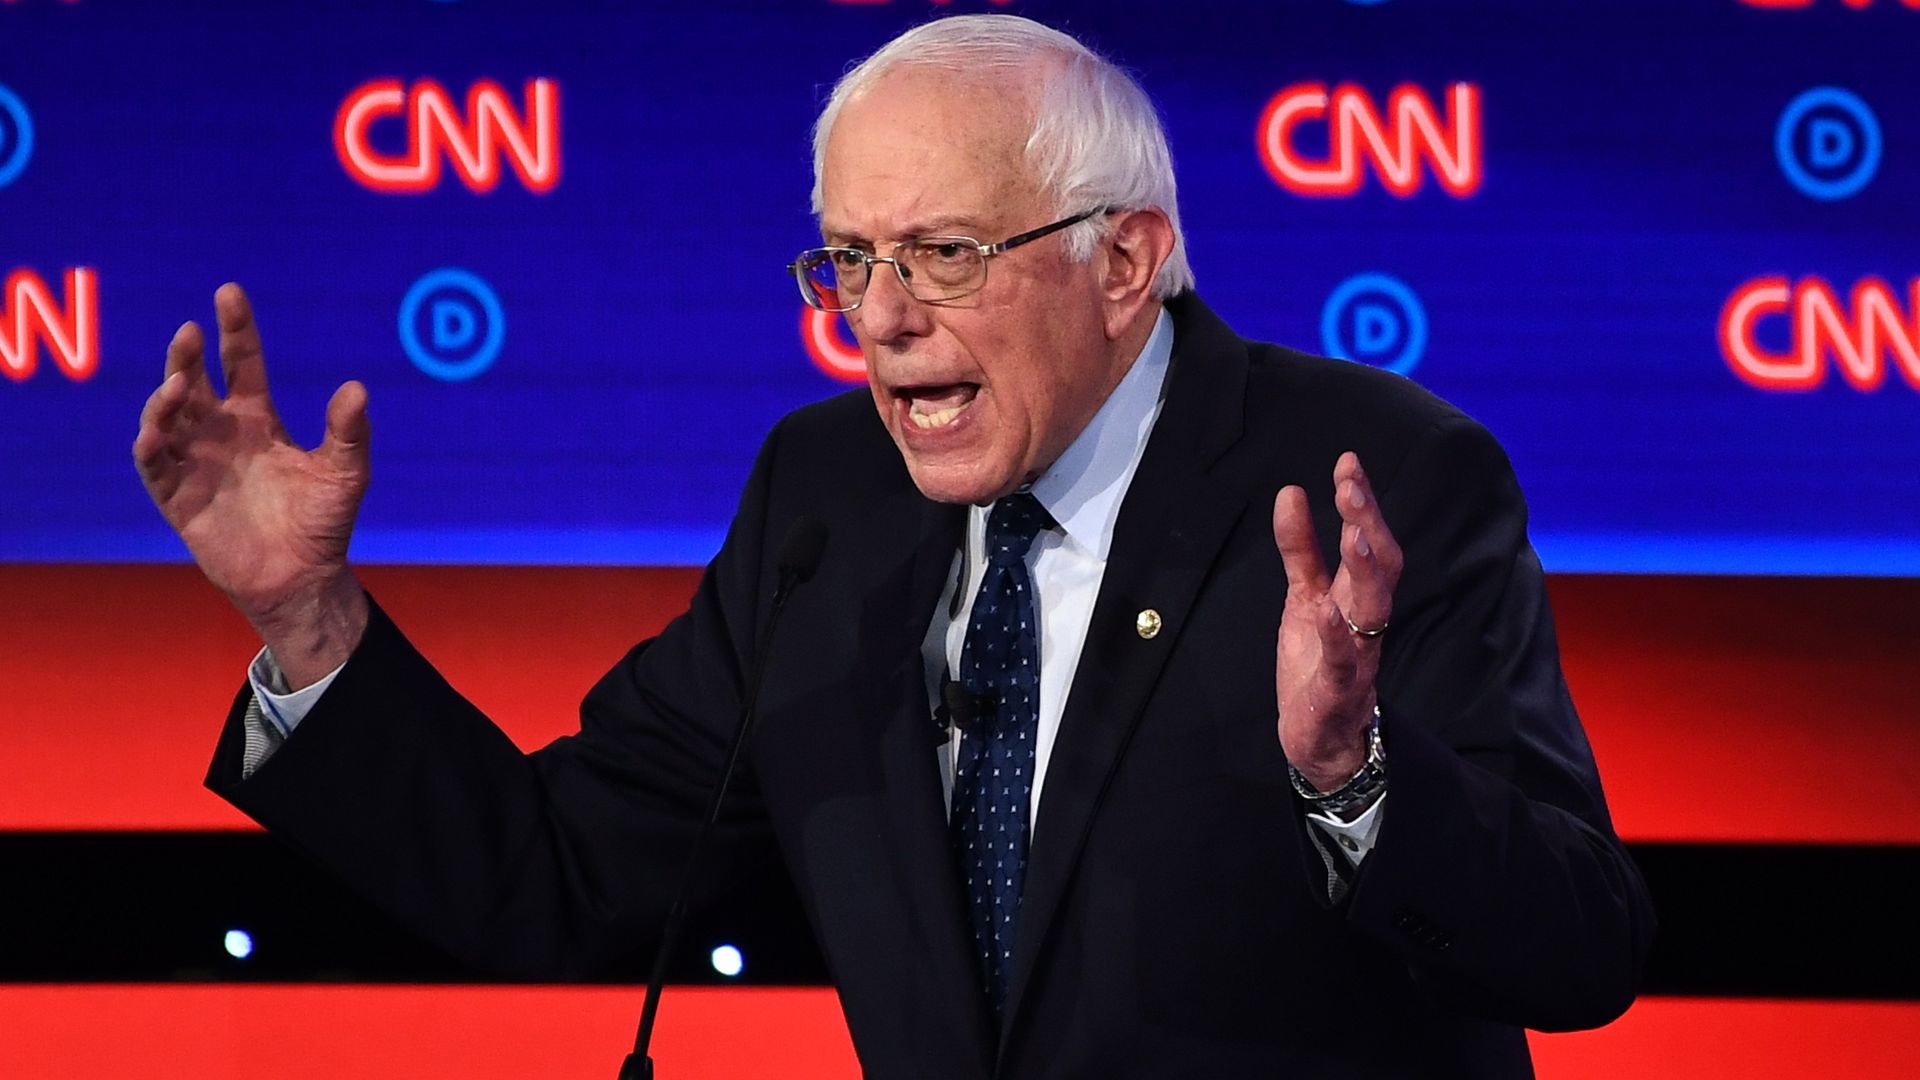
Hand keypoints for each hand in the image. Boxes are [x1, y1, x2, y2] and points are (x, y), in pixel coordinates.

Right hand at [132, 283, 371, 685]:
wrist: (302, 578)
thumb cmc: (323, 524)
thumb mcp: (346, 474)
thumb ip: (350, 433)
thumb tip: (357, 388)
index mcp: (259, 419)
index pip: (241, 362)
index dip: (235, 329)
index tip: (229, 293)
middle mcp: (222, 433)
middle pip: (195, 382)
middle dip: (186, 356)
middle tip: (189, 332)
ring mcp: (196, 462)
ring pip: (167, 418)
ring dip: (166, 399)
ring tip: (178, 386)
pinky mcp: (178, 496)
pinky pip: (154, 465)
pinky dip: (152, 446)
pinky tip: (158, 432)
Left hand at [1271, 452, 1403, 790]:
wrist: (1321, 736)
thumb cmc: (1319, 661)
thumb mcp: (1305, 597)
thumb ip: (1300, 549)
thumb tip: (1291, 492)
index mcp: (1358, 595)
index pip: (1371, 540)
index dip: (1362, 503)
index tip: (1347, 462)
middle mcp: (1366, 620)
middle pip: (1381, 567)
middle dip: (1368, 524)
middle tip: (1351, 486)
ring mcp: (1358, 654)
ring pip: (1373, 610)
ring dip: (1366, 572)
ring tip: (1355, 535)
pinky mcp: (1338, 689)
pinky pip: (1343, 661)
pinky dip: (1336, 636)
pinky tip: (1325, 612)